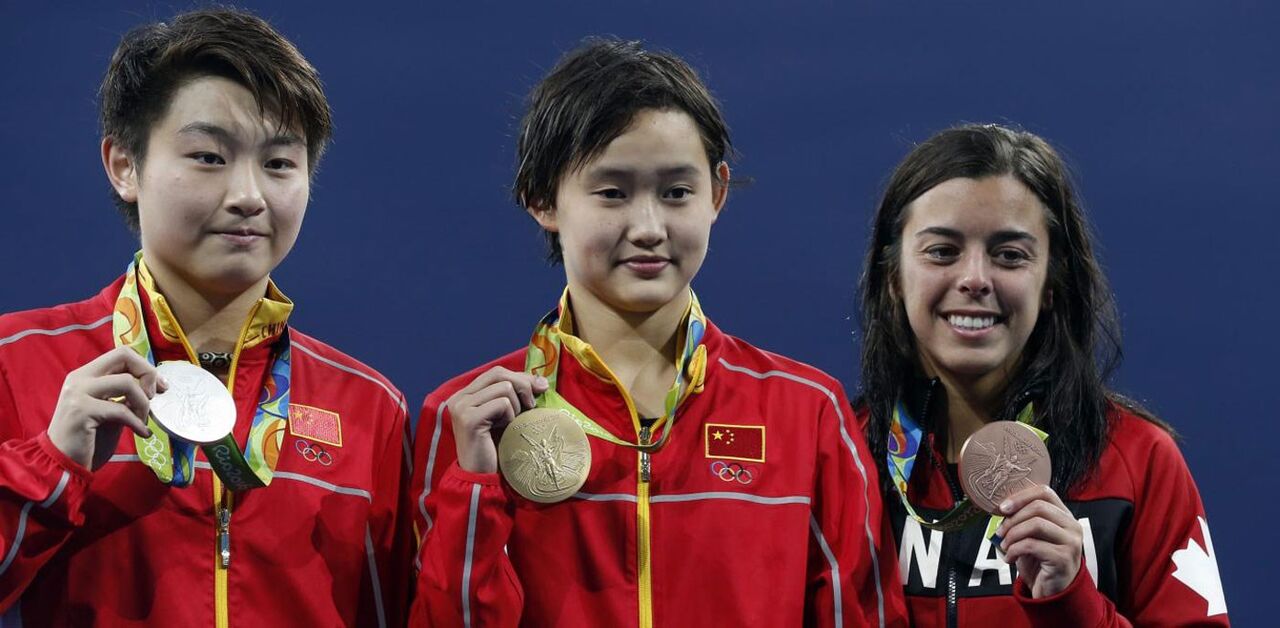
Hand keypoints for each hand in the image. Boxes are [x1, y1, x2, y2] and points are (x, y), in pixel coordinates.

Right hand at [47, 346, 162, 470]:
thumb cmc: (89, 440)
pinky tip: (142, 434)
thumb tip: (155, 384)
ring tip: (143, 421)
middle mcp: (79, 378)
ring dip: (143, 403)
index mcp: (86, 375)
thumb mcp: (111, 411)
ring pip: (126, 382)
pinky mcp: (81, 411)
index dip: (145, 367)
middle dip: (148, 374)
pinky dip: (137, 423)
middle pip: (123, 356)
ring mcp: (77, 393)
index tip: (159, 386)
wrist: (63, 465)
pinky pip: (121, 410)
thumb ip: (126, 396)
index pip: (121, 353)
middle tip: (154, 397)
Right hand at [446, 367, 547, 473]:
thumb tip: (541, 380)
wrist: (482, 478)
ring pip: (504, 387)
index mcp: (465, 395)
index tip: (541, 388)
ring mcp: (461, 407)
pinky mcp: (469, 419)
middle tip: (532, 406)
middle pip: (499, 373)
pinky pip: (502, 404)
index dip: (521, 376)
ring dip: (516, 406)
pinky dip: (510, 416)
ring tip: (512, 424)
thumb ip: (516, 395)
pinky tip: (505, 431)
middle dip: (523, 386)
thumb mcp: (507, 416)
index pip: (496, 372)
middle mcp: (459, 398)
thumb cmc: (497, 447)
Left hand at [996, 484, 1082, 597]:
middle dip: (1013, 518)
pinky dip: (1014, 549)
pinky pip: (1032, 545)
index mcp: (1064, 516)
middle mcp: (1072, 526)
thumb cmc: (1039, 563)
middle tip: (1000, 531)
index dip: (1020, 496)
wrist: (1051, 594)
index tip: (1002, 508)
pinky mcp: (1063, 558)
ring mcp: (1071, 542)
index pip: (1045, 492)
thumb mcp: (1030, 537)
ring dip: (1013, 534)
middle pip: (1038, 506)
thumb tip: (1001, 508)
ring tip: (1004, 545)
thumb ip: (1022, 520)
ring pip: (1036, 524)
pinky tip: (1010, 558)